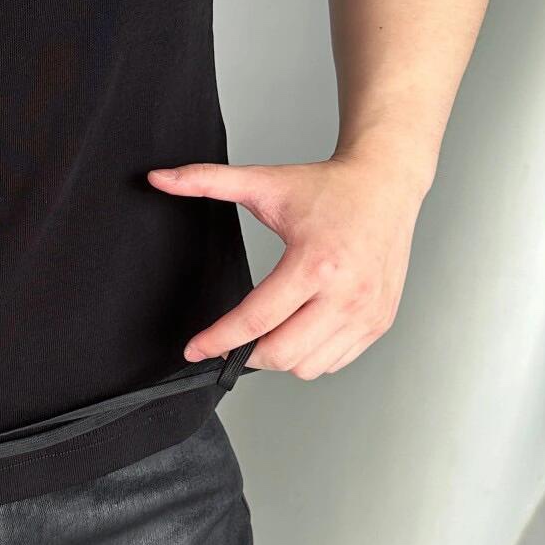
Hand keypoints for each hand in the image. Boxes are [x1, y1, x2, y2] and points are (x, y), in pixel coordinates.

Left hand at [147, 154, 424, 379]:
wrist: (385, 184)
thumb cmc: (328, 187)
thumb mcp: (264, 182)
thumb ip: (206, 181)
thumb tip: (159, 178)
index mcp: (316, 263)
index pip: (258, 319)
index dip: (219, 340)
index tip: (194, 349)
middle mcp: (346, 293)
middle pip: (282, 353)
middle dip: (247, 354)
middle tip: (233, 340)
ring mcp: (367, 312)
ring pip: (307, 367)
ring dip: (280, 357)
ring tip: (271, 329)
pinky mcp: (378, 321)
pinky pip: (334, 362)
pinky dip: (310, 356)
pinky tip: (301, 329)